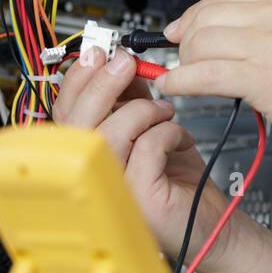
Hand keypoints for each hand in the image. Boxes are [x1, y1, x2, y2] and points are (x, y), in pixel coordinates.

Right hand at [53, 47, 231, 265]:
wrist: (209, 219)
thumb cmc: (176, 179)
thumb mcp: (148, 128)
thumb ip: (130, 100)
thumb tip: (121, 62)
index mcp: (84, 157)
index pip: (62, 115)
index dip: (77, 80)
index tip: (99, 53)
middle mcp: (89, 177)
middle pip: (74, 125)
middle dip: (101, 84)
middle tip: (126, 62)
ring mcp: (110, 192)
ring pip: (108, 134)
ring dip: (142, 110)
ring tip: (165, 112)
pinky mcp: (139, 200)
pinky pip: (146, 149)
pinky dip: (168, 132)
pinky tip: (180, 139)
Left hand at [155, 0, 271, 161]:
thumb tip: (229, 30)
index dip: (198, 12)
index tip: (184, 28)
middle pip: (209, 15)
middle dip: (187, 38)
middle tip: (180, 57)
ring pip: (202, 42)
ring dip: (183, 62)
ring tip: (183, 76)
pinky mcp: (268, 79)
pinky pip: (205, 74)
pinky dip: (181, 80)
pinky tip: (177, 87)